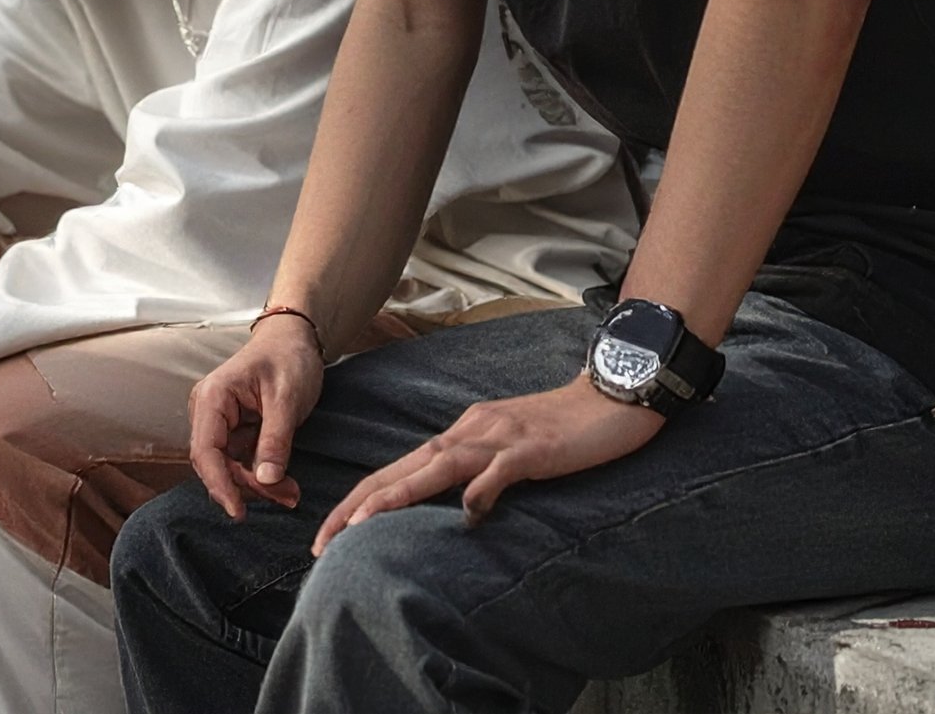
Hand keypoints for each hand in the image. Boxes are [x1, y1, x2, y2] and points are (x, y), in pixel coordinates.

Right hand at [188, 316, 326, 518]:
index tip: (238, 511)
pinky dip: (261, 476)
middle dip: (247, 486)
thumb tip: (266, 480)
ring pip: (229, 468)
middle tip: (285, 496)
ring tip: (291, 493)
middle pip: (216, 464)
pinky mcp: (235, 431)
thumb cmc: (289, 356)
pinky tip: (284, 484)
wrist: (296, 337)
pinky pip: (241, 462)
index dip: (220, 484)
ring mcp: (221, 423)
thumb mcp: (287, 397)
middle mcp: (208, 412)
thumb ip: (275, 439)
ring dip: (257, 485)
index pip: (205, 451)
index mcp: (213, 397)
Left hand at [312, 376, 661, 555]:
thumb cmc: (564, 427)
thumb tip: (452, 507)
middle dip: (359, 504)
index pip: (401, 467)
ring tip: (362, 526)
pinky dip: (482, 489)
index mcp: (465, 433)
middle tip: (322, 542)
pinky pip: (503, 469)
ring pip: (439, 465)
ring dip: (398, 495)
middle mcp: (474, 430)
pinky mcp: (536, 448)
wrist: (613, 393)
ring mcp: (503, 437)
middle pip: (405, 466)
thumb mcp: (511, 450)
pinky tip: (467, 514)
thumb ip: (479, 472)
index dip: (361, 499)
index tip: (327, 535)